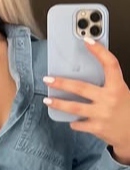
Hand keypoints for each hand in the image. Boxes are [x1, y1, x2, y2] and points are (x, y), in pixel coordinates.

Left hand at [42, 37, 129, 160]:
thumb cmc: (127, 111)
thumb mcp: (122, 92)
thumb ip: (108, 84)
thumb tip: (87, 72)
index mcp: (118, 87)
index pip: (110, 64)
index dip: (99, 51)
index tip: (87, 40)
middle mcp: (109, 100)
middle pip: (81, 87)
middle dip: (62, 82)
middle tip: (48, 79)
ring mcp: (102, 115)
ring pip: (74, 107)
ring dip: (58, 103)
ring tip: (47, 100)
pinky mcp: (97, 128)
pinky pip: (79, 124)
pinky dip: (74, 121)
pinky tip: (71, 120)